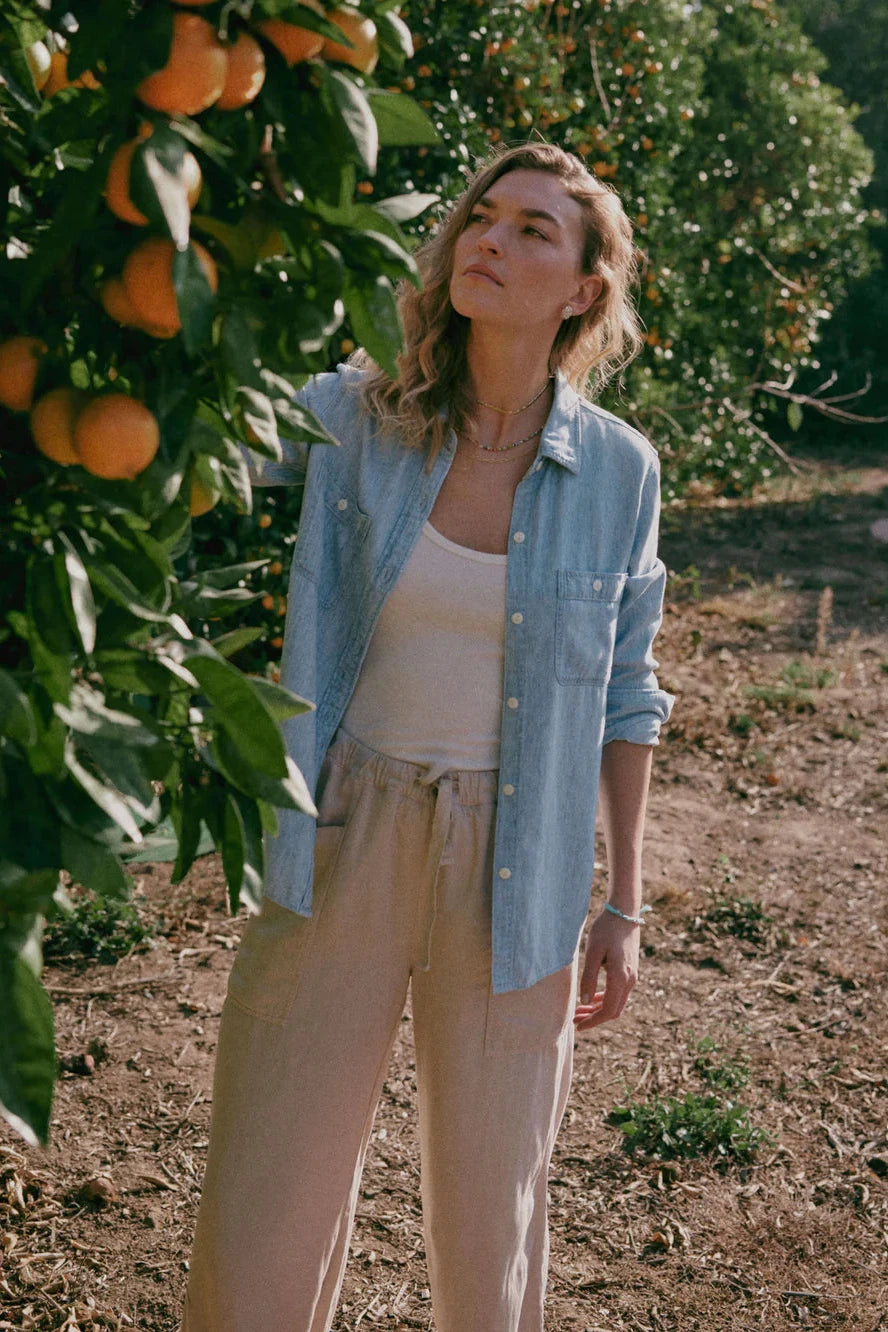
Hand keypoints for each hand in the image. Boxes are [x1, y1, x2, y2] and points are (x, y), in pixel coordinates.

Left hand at [573, 909, 640, 1032]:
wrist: (625, 913)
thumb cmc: (606, 930)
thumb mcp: (593, 952)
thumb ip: (589, 977)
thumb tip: (584, 1001)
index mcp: (620, 977)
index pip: (608, 1010)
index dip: (593, 1021)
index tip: (578, 1026)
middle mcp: (630, 980)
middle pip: (613, 1010)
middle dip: (594, 1017)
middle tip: (575, 1018)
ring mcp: (632, 976)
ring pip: (616, 1002)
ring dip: (598, 1009)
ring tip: (580, 1009)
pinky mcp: (631, 971)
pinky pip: (618, 993)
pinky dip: (605, 999)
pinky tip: (592, 997)